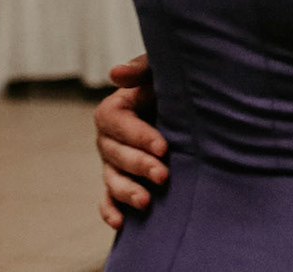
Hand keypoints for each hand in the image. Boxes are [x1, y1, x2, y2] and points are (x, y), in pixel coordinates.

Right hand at [95, 55, 164, 229]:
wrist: (185, 108)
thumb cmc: (171, 86)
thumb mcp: (158, 72)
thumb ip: (139, 70)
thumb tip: (114, 74)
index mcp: (114, 110)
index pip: (117, 123)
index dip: (138, 136)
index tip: (163, 147)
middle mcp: (109, 138)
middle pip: (116, 154)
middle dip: (139, 166)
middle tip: (164, 175)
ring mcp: (112, 162)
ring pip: (112, 179)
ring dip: (127, 191)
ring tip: (146, 201)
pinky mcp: (120, 181)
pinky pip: (108, 199)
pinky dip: (110, 211)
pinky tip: (121, 223)